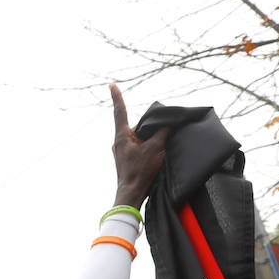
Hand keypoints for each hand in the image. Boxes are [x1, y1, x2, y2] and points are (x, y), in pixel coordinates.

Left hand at [110, 83, 168, 208]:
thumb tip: (167, 124)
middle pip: (136, 125)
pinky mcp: (126, 158)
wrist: (131, 194)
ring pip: (139, 136)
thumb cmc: (140, 171)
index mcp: (122, 135)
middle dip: (150, 126)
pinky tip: (157, 153)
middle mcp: (119, 141)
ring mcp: (122, 150)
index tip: (111, 84)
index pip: (120, 111)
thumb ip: (162, 132)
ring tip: (159, 149)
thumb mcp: (155, 148)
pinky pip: (139, 146)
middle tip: (163, 131)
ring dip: (151, 138)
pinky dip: (149, 146)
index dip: (117, 97)